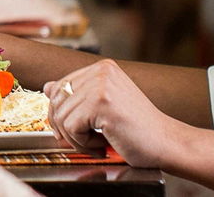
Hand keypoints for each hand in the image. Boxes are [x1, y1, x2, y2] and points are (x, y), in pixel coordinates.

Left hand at [44, 59, 180, 167]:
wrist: (167, 144)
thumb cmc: (138, 130)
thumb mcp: (103, 107)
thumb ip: (77, 95)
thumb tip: (46, 87)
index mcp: (102, 68)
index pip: (59, 87)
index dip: (60, 113)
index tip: (75, 130)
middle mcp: (101, 71)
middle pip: (56, 100)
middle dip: (64, 126)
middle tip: (85, 140)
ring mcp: (101, 85)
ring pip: (61, 116)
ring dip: (76, 138)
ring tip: (99, 142)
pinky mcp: (102, 103)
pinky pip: (70, 127)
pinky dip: (83, 143)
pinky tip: (102, 144)